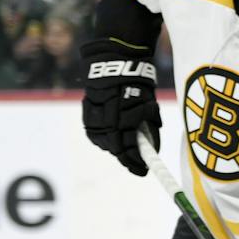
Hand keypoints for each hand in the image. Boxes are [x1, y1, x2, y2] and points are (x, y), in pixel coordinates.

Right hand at [82, 50, 160, 175]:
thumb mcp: (149, 108)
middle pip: (116, 150)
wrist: (114, 68)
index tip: (143, 171)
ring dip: (116, 148)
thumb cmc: (137, 87)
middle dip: (127, 158)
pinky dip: (105, 137)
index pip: (129, 151)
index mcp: (125, 122)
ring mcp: (94, 120)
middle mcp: (107, 123)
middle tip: (136, 164)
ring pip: (105, 143)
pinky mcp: (87, 115)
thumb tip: (151, 149)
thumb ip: (149, 129)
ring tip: (126, 151)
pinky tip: (112, 138)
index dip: (136, 163)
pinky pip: (95, 133)